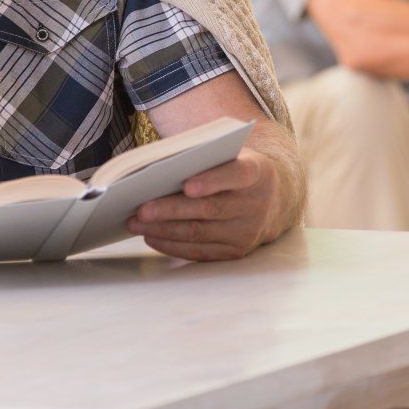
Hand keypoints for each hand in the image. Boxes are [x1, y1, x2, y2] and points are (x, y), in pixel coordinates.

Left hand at [128, 140, 282, 261]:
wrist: (272, 199)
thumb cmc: (236, 171)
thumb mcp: (231, 156)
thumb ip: (205, 158)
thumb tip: (158, 169)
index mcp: (257, 172)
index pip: (237, 175)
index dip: (213, 181)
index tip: (187, 185)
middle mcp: (257, 204)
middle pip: (210, 209)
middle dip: (171, 210)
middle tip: (140, 210)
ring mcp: (248, 232)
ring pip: (200, 233)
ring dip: (164, 229)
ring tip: (136, 223)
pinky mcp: (236, 251)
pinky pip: (200, 252)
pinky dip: (172, 245)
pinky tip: (152, 236)